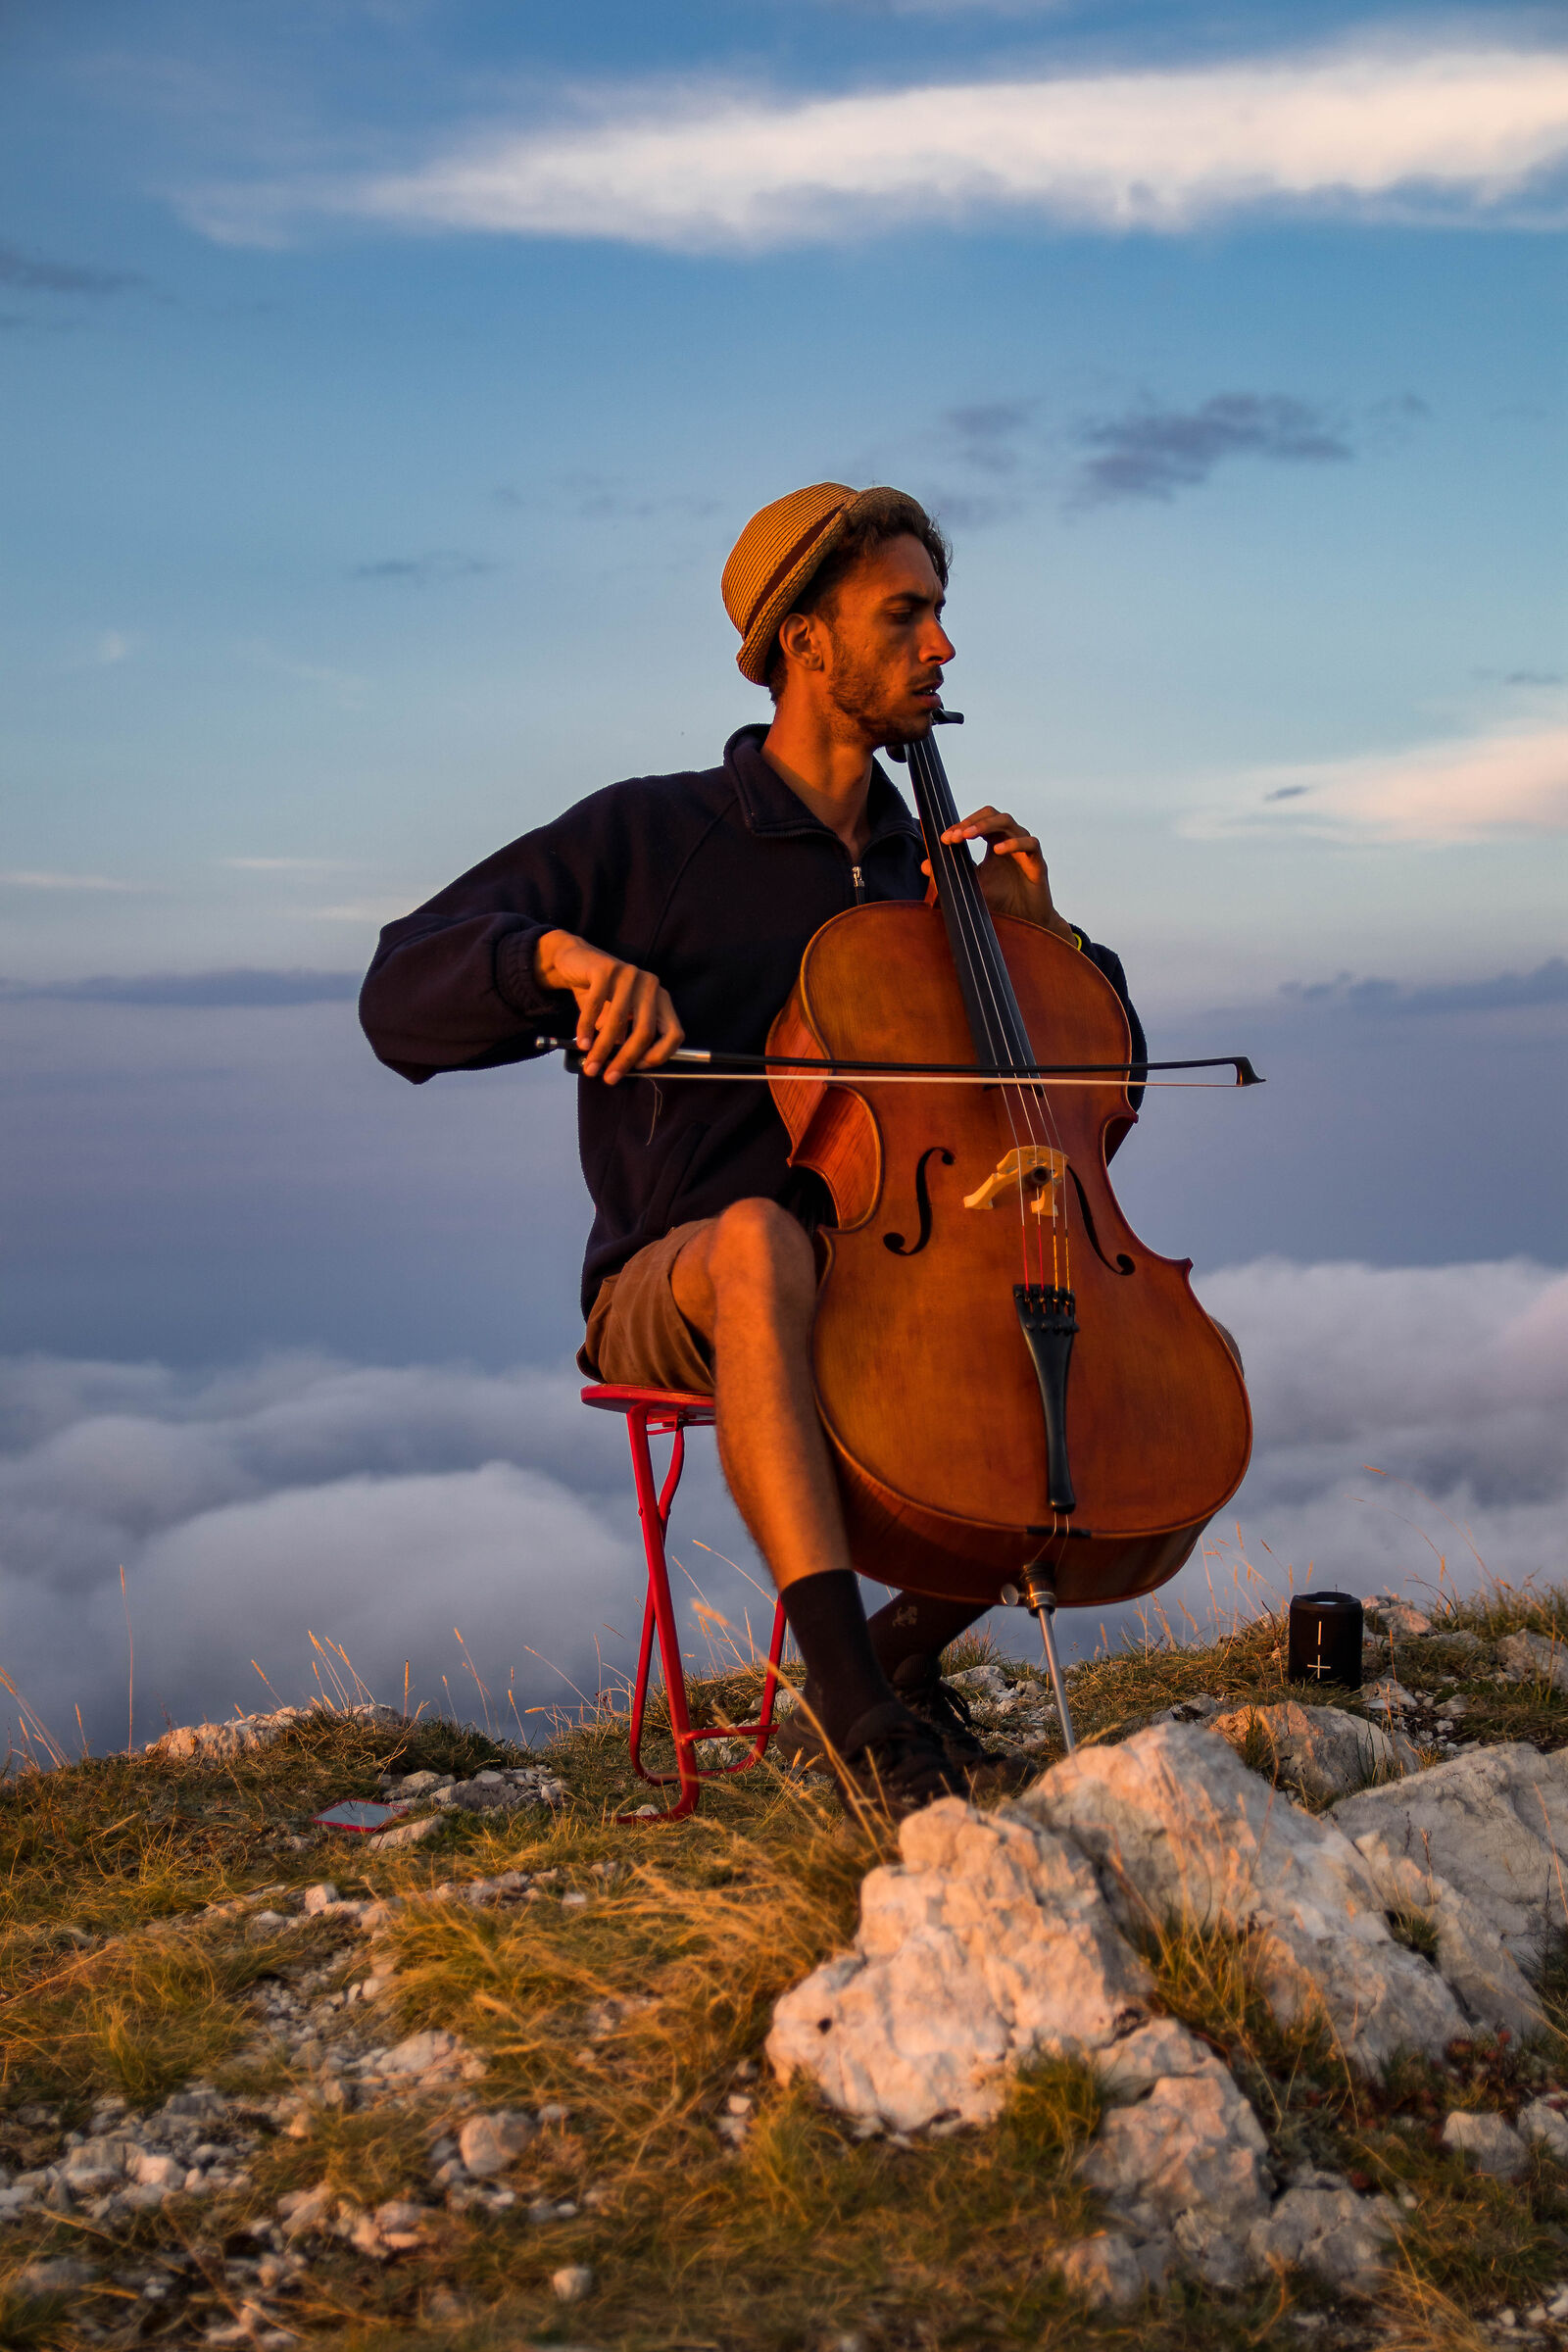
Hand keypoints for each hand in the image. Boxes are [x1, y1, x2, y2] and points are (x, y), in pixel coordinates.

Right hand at [535, 929, 683, 1084]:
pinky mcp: (607, 969)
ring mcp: (630, 975)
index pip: (674, 1033)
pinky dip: (587, 1028)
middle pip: (645, 1031)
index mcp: (661, 999)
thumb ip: (627, 1038)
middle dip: (626, 1060)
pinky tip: (582, 1043)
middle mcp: (651, 985)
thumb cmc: (601, 997)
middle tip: (609, 1078)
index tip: (639, 1068)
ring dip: (602, 1049)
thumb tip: (625, 1070)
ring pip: (619, 1021)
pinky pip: (596, 1006)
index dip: (660, 1055)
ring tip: (590, 1066)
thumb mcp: (619, 1019)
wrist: (576, 961)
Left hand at [923, 806, 1075, 940]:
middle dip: (972, 821)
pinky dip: (1013, 843)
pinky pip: (1030, 843)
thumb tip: (924, 865)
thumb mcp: (970, 886)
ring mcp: (1024, 849)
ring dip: (986, 826)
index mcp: (994, 842)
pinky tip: (997, 851)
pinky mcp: (1037, 863)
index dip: (961, 825)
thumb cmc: (1001, 902)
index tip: (945, 838)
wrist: (1024, 924)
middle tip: (955, 835)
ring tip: (968, 835)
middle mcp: (1010, 840)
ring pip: (1008, 822)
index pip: (978, 822)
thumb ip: (950, 874)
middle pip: (993, 814)